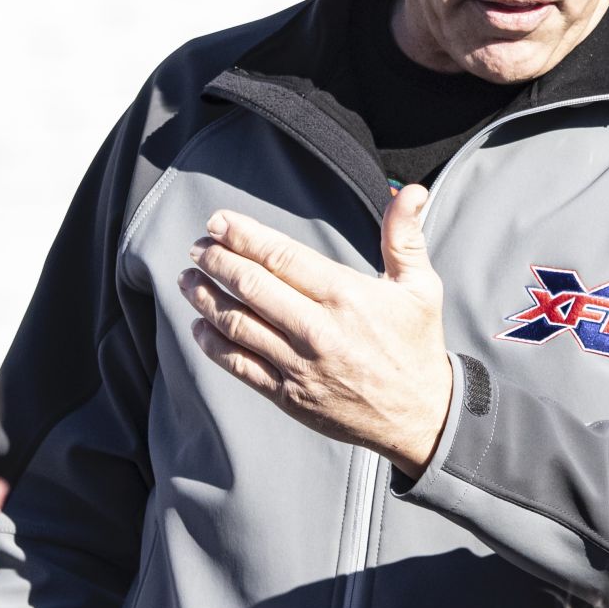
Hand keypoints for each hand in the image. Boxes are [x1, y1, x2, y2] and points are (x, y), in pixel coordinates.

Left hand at [181, 185, 453, 477]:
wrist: (420, 416)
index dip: (243, 236)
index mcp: (346, 296)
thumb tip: (410, 190)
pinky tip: (199, 327)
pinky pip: (240, 366)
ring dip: (205, 298)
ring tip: (188, 279)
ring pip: (238, 324)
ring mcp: (299, 366)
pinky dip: (213, 345)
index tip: (218, 222)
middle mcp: (318, 330)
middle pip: (251, 286)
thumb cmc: (417, 345)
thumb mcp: (421, 286)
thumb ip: (405, 236)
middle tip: (197, 247)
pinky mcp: (289, 395)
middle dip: (217, 261)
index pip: (281, 256)